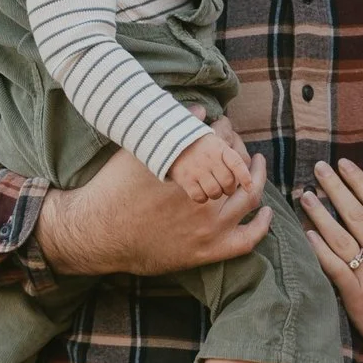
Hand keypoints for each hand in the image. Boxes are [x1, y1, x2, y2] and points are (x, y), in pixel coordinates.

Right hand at [40, 138, 271, 277]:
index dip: (226, 131)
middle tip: (235, 145)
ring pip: (248, 198)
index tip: (223, 127)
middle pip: (239, 167)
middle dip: (240, 150)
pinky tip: (265, 212)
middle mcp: (205, 197)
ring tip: (255, 166)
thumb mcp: (139, 151)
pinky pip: (248, 240)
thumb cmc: (113, 187)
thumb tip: (201, 110)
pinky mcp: (207, 252)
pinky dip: (262, 225)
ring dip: (255, 178)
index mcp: (190, 169)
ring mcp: (209, 228)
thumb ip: (174, 130)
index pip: (223, 141)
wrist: (97, 232)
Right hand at [169, 128, 250, 204]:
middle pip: (228, 182)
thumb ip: (230, 142)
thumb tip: (245, 148)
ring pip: (215, 192)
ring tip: (214, 190)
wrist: (170, 140)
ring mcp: (197, 170)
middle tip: (227, 188)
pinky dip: (202, 198)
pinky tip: (201, 192)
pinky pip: (199, 196)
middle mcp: (209, 159)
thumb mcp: (215, 138)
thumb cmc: (198, 142)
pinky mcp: (185, 179)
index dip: (245, 177)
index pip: (237, 163)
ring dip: (216, 194)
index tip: (250, 187)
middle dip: (230, 189)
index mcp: (220, 148)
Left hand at [303, 158, 362, 362]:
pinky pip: (336, 269)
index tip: (344, 164)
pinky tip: (307, 235)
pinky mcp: (358, 296)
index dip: (360, 181)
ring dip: (321, 214)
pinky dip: (321, 251)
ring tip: (305, 195)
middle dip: (336, 188)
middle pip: (357, 214)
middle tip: (319, 168)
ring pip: (342, 237)